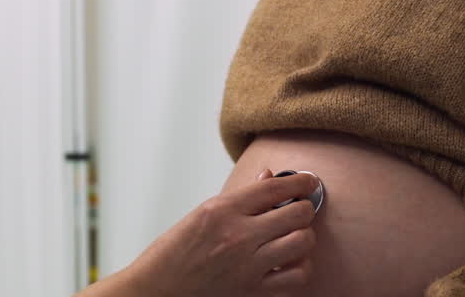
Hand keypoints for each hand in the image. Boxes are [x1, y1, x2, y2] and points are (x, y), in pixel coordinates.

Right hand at [117, 170, 319, 296]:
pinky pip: (296, 277)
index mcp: (222, 210)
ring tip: (295, 236)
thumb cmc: (172, 254)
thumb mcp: (201, 214)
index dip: (299, 181)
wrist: (156, 290)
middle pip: (296, 213)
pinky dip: (300, 267)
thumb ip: (239, 198)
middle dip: (304, 208)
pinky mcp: (253, 291)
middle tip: (300, 209)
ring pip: (302, 242)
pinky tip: (290, 263)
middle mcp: (238, 235)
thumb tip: (267, 178)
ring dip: (304, 236)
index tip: (308, 180)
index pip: (273, 188)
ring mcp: (248, 265)